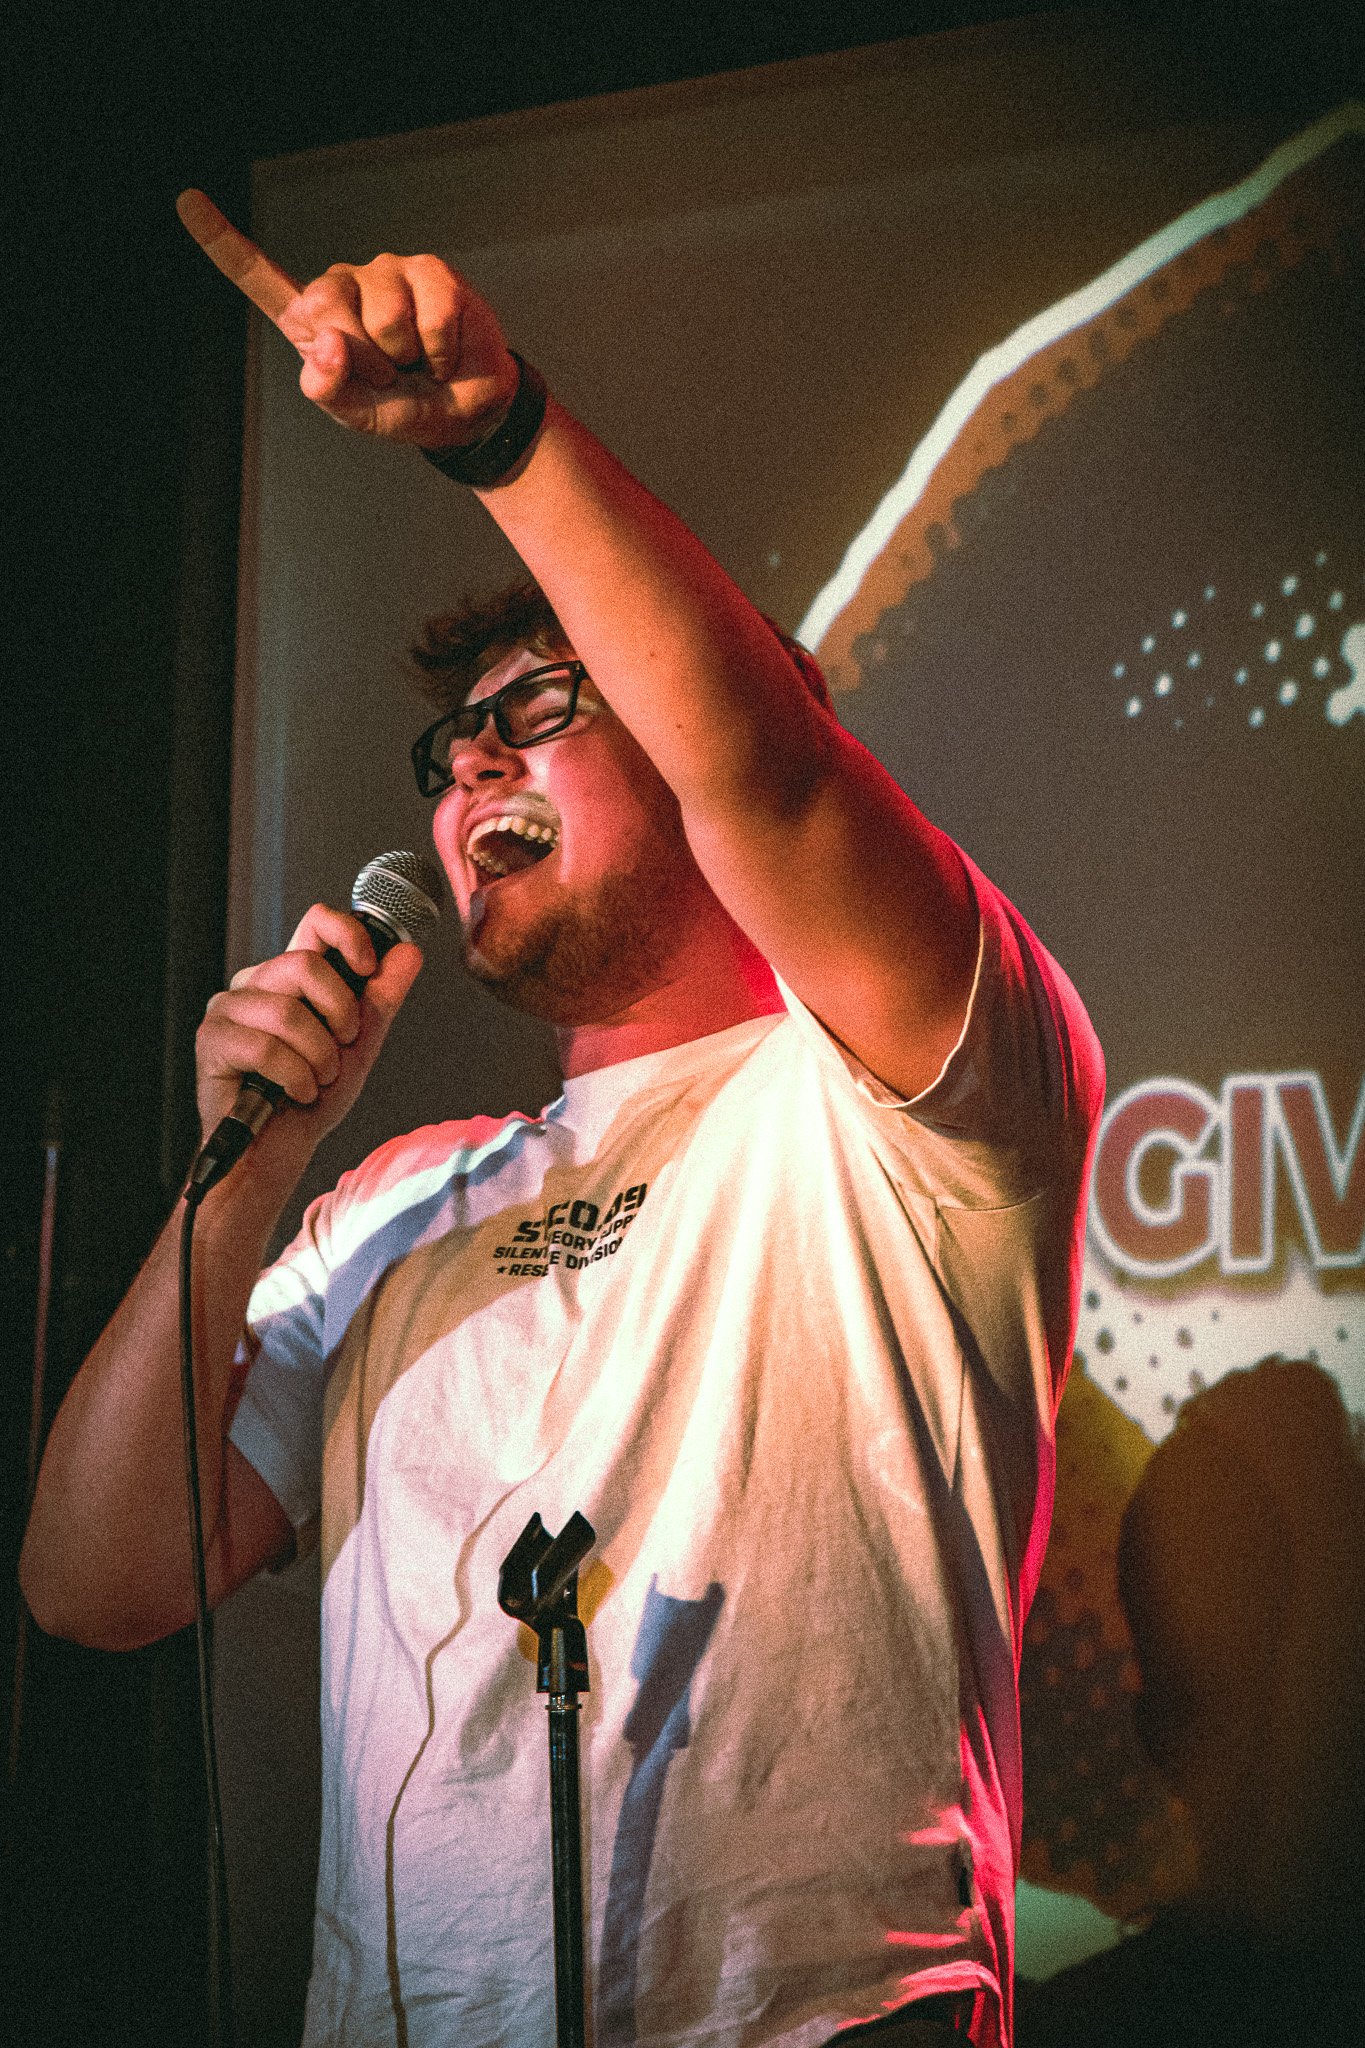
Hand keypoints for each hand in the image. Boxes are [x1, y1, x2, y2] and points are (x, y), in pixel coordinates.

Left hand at [177, 189, 517, 448]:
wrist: (466, 410)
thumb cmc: (404, 408)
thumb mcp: (357, 416)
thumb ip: (329, 389)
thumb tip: (330, 343)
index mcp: (311, 321)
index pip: (258, 278)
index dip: (223, 242)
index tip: (186, 200)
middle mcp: (341, 287)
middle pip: (324, 307)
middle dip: (363, 358)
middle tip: (390, 375)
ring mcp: (384, 273)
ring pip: (383, 317)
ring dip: (407, 357)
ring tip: (417, 362)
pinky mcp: (429, 271)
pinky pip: (430, 316)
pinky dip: (440, 351)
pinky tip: (442, 352)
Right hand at [195, 903, 421, 1170]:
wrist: (278, 1153)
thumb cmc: (310, 1099)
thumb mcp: (359, 1045)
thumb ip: (381, 998)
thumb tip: (408, 953)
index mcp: (290, 978)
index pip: (315, 923)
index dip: (348, 933)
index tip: (368, 965)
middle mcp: (255, 984)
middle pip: (305, 966)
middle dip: (339, 1014)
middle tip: (340, 1048)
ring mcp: (228, 1010)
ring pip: (289, 1012)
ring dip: (318, 1058)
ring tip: (314, 1079)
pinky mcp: (211, 1041)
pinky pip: (265, 1048)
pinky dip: (294, 1078)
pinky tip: (293, 1093)